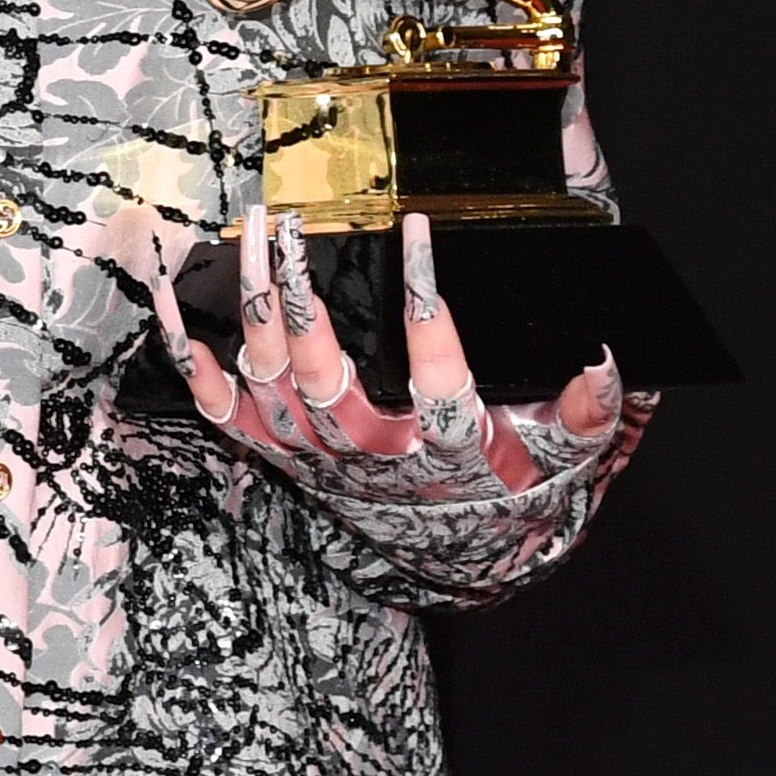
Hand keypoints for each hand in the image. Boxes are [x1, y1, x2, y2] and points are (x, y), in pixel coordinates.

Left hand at [150, 208, 625, 500]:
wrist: (467, 554)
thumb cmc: (517, 483)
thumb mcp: (571, 453)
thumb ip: (591, 407)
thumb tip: (607, 355)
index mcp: (447, 447)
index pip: (434, 367)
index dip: (424, 300)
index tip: (419, 231)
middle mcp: (371, 450)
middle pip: (323, 370)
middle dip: (302, 293)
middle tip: (291, 221)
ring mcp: (316, 451)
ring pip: (269, 375)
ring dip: (255, 303)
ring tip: (254, 231)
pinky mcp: (279, 451)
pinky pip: (214, 404)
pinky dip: (184, 352)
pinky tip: (168, 296)